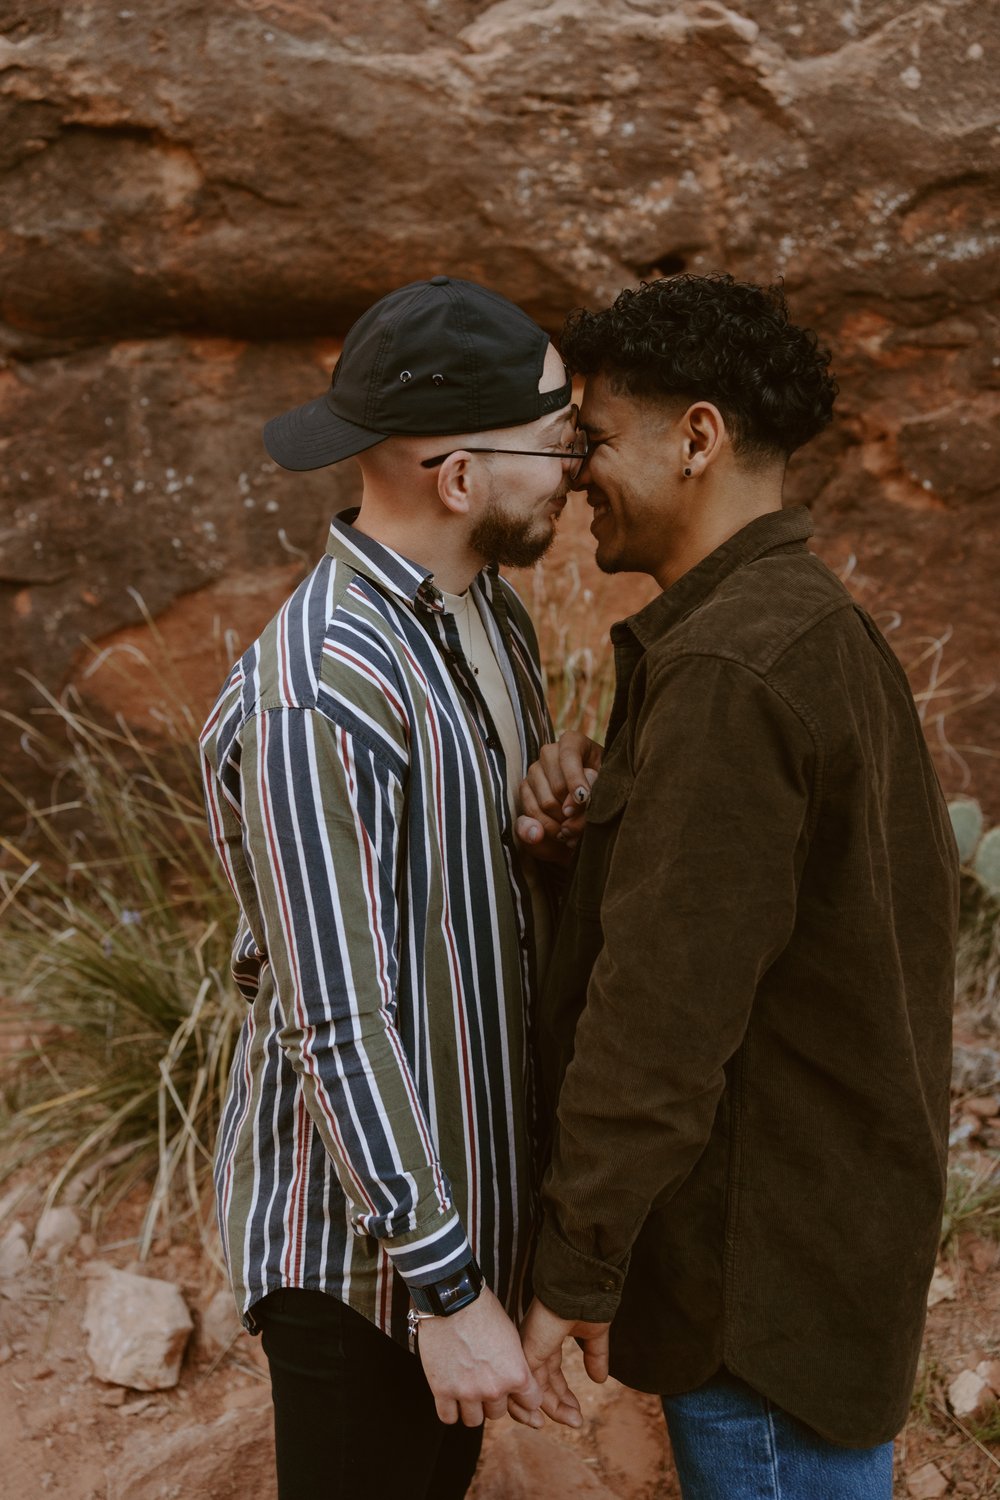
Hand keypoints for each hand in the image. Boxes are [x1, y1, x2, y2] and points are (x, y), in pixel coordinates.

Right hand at [416, 1284, 543, 1428]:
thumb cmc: (484, 1311)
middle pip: (498, 1413)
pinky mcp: (441, 1390)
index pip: (531, 1404)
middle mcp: (493, 1389)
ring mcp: (466, 1392)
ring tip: (466, 1387)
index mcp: (516, 1375)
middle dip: (493, 1399)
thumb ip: (517, 1366)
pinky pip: (448, 1418)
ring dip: (472, 1407)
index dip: (524, 1396)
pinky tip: (450, 1394)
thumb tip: (520, 1385)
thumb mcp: (512, 1337)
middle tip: (483, 1379)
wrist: (453, 1298)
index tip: (515, 1390)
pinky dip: (450, 1410)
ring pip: (474, 1420)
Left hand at [507, 1296, 609, 1428]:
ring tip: (574, 1421)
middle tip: (576, 1421)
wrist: (581, 1284)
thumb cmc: (587, 1299)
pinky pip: (528, 1384)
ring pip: (532, 1389)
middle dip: (558, 1406)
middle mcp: (534, 1345)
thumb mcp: (593, 1333)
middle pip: (540, 1385)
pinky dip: (541, 1402)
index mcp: (547, 1339)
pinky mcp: (528, 1351)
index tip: (577, 1411)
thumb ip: (595, 1356)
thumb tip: (599, 1380)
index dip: (562, 1395)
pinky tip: (558, 1413)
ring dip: (553, 1409)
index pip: (550, 1375)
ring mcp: (529, 1348)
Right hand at [515, 732, 603, 861]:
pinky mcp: (525, 789)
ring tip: (576, 829)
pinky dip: (547, 829)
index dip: (575, 778)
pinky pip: (531, 814)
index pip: (569, 754)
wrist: (591, 805)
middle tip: (585, 823)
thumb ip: (591, 798)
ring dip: (562, 823)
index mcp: (573, 742)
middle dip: (572, 809)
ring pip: (545, 802)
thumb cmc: (603, 792)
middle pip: (557, 785)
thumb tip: (567, 813)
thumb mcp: (605, 790)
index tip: (584, 799)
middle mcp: (550, 753)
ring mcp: (535, 771)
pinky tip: (561, 833)